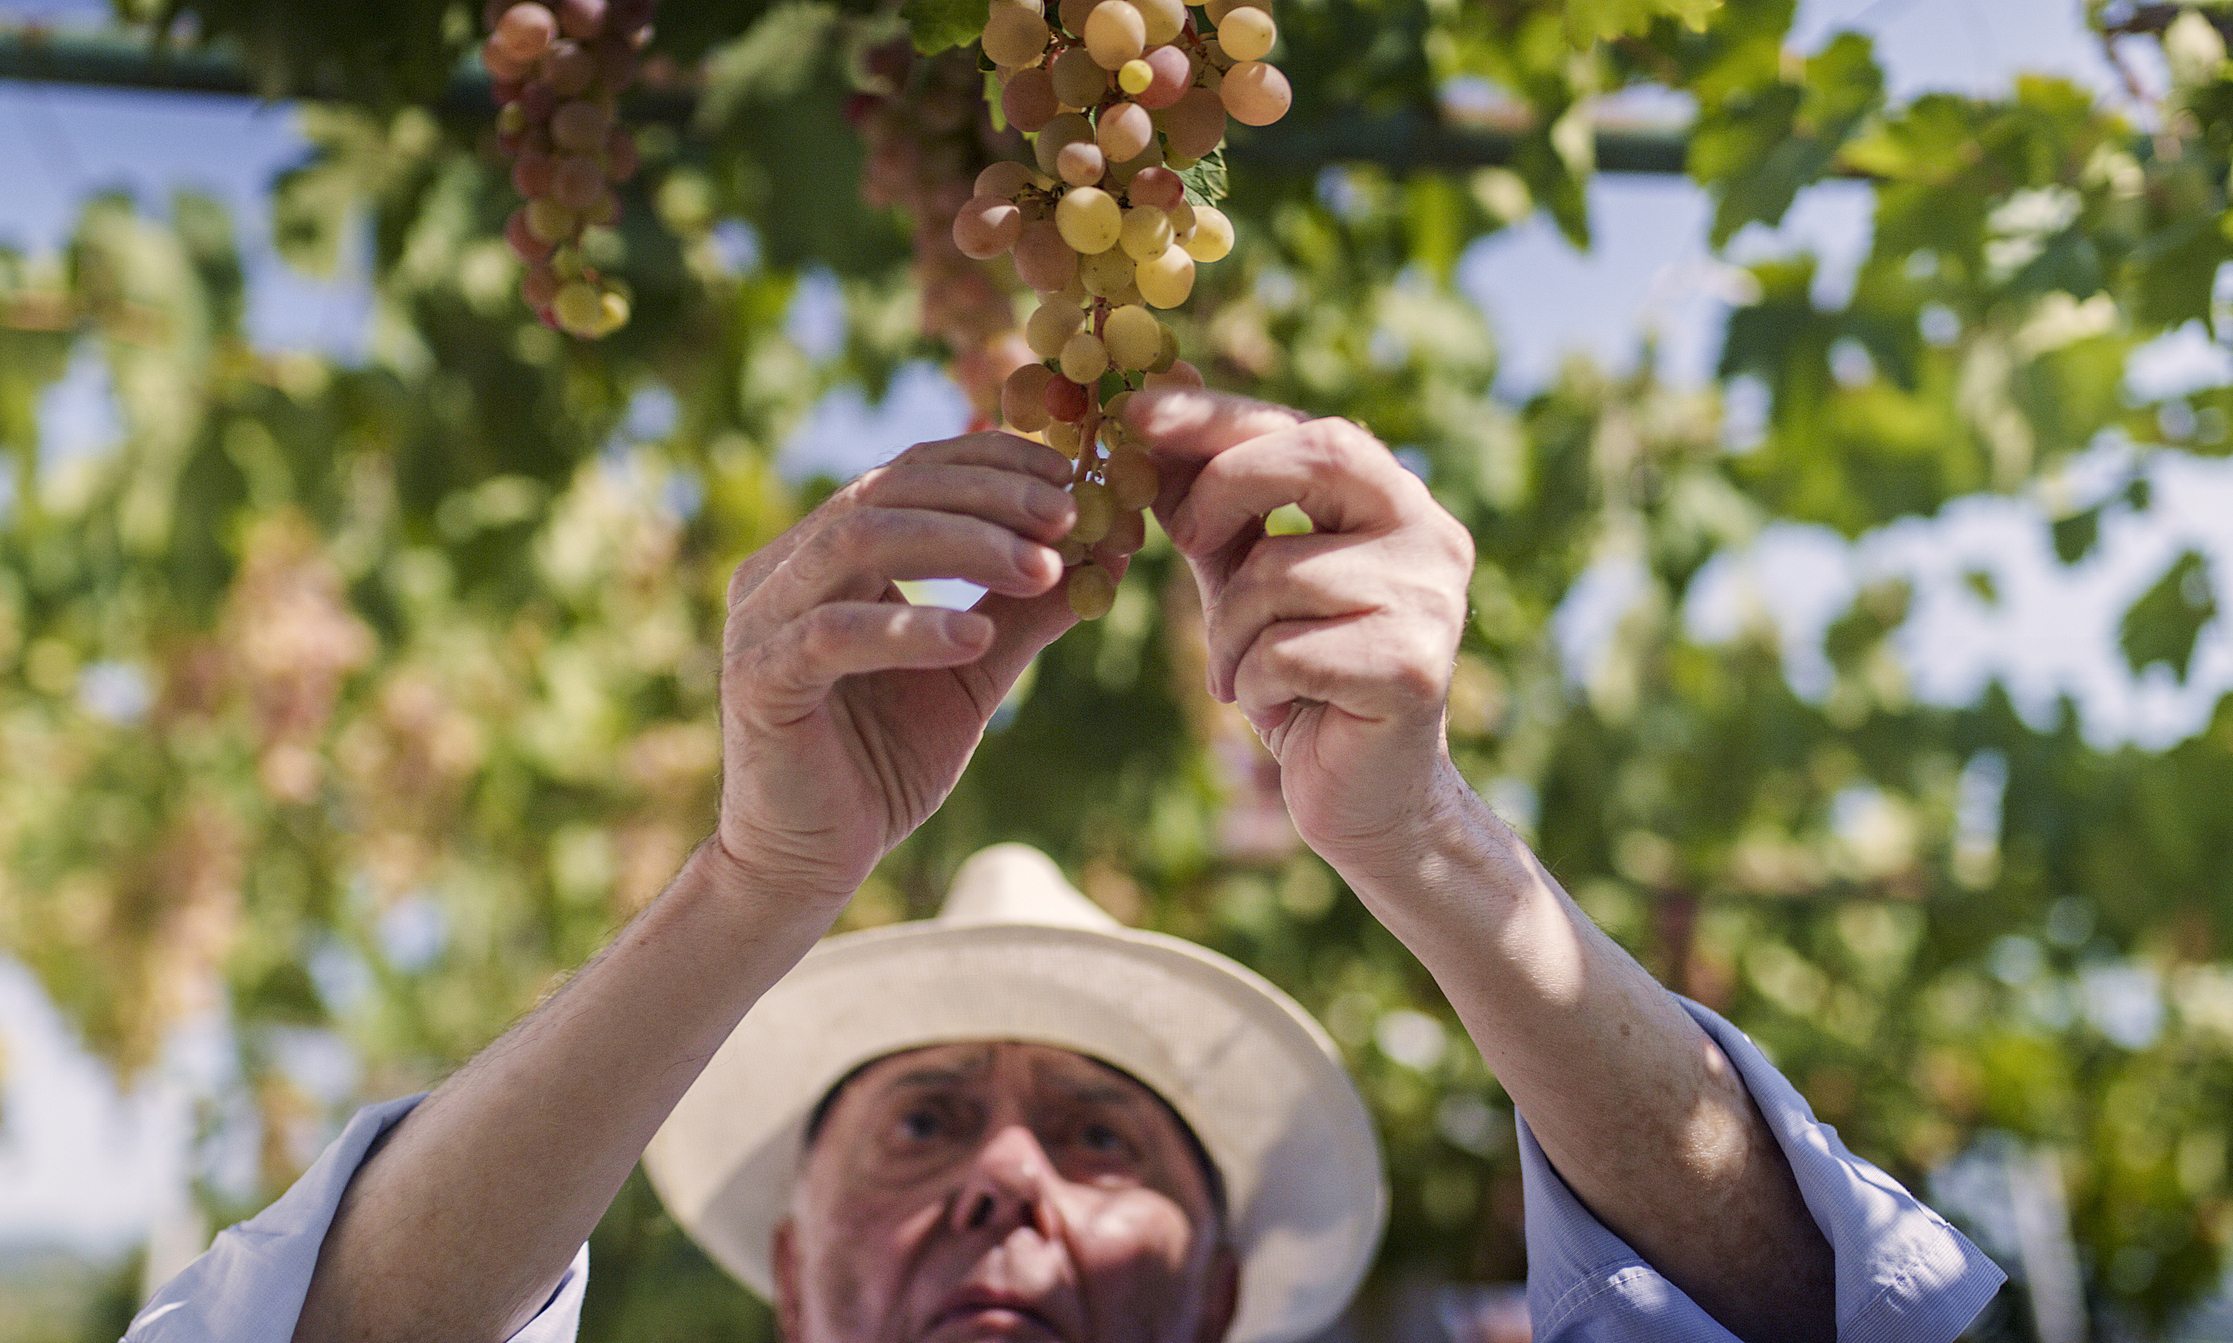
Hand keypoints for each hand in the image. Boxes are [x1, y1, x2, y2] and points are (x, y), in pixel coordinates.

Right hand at [715, 432, 1092, 903]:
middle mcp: (784, 569)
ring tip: (1042, 569)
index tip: (1072, 477)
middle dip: (988, 497)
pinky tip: (975, 636)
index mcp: (827, 552)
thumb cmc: (883, 761)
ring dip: (961, 543)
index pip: (910, 472)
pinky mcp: (759, 680)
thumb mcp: (973, 673)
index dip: (991, 463)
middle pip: (887, 491)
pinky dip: (910, 627)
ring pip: (859, 541)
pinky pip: (834, 634)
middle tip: (1068, 515)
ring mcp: (763, 620)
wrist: (810, 862)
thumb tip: (1106, 555)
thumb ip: (1025, 613)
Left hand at [1123, 390, 1474, 869]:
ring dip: (1227, 629)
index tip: (1137, 412)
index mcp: (1396, 501)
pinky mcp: (1413, 667)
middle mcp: (1431, 535)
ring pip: (1280, 571)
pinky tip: (1277, 705)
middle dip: (1225, 490)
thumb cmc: (1302, 676)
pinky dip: (1254, 680)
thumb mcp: (1247, 579)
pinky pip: (1286, 649)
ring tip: (1239, 671)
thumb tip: (1145, 425)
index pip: (1308, 425)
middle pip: (1317, 457)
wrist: (1366, 793)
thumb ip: (1214, 510)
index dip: (1220, 415)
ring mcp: (1431, 600)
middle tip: (1182, 539)